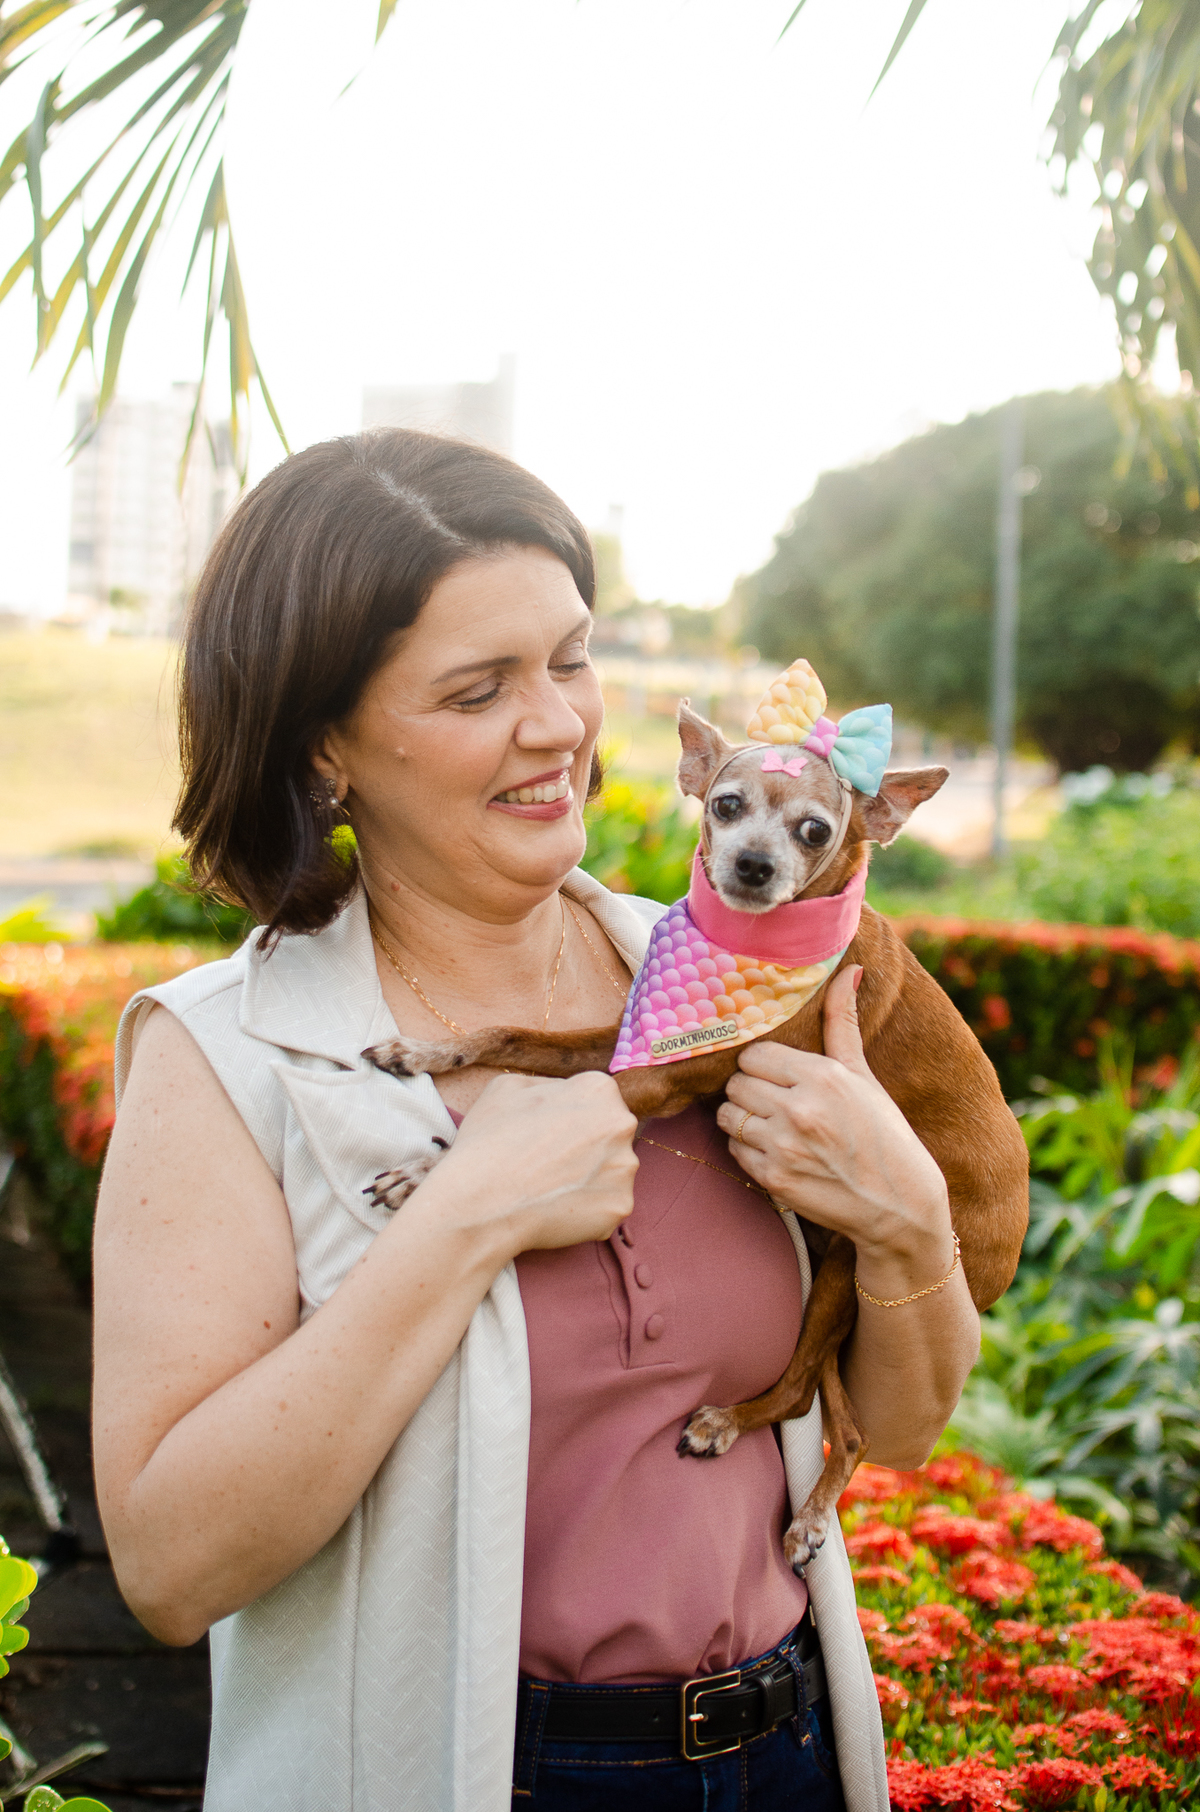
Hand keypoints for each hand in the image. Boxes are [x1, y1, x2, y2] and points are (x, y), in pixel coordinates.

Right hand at [435, 1069, 637, 1255]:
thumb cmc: (489, 1141)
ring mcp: (625, 1168)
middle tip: (549, 1164)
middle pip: (609, 1136)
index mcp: (598, 1089)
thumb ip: (549, 1084)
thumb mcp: (507, 1087)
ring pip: (611, 1172)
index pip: (596, 1102)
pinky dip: (587, 1211)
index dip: (570, 1119)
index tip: (549, 1135)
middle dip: (586, 1148)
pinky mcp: (620, 1206)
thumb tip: (564, 1094)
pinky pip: (607, 1206)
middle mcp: (622, 1124)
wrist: (481, 1203)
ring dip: (588, 1179)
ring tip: (550, 1188)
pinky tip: (557, 1209)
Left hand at [715, 966, 951, 1281]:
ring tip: (770, 1125)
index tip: (777, 1076)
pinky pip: (734, 1150)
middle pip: (737, 1084)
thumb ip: (843, 1023)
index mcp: (822, 1076)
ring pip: (727, 1116)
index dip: (762, 1066)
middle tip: (774, 1102)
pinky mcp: (773, 1179)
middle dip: (750, 1091)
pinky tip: (775, 1151)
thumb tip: (849, 969)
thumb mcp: (864, 1076)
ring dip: (743, 1119)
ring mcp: (783, 1146)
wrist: (900, 1206)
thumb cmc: (884, 1135)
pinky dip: (747, 1150)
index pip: (754, 1055)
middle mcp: (799, 1109)